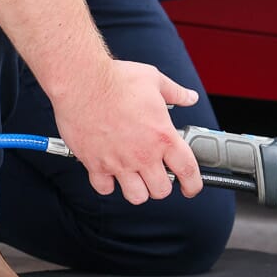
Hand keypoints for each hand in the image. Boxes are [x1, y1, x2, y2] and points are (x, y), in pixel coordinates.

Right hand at [50, 61, 205, 202]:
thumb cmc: (117, 80)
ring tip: (136, 177)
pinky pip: (104, 188)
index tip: (190, 188)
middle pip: (161, 190)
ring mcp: (118, 162)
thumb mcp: (155, 80)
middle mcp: (142, 154)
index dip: (193, 185)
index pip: (187, 171)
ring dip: (138, 190)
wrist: (83, 83)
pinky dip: (108, 185)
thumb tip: (189, 97)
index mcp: (162, 136)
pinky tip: (110, 172)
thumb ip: (175, 93)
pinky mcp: (95, 164)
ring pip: (135, 196)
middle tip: (157, 174)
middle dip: (162, 185)